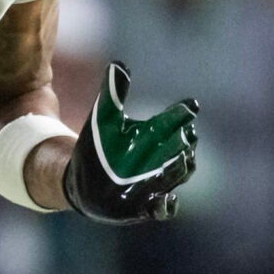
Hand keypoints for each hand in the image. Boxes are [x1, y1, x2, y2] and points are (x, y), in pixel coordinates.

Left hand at [62, 62, 196, 223]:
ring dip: (180, 168)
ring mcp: (156, 183)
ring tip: (183, 158)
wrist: (82, 184)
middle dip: (184, 142)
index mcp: (153, 134)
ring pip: (178, 174)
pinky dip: (167, 205)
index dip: (182, 114)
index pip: (173, 121)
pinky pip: (163, 208)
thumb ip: (112, 95)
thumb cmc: (97, 148)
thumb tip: (118, 65)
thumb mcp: (102, 121)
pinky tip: (168, 199)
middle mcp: (161, 158)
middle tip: (186, 134)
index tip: (190, 106)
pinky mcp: (145, 206)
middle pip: (181, 148)